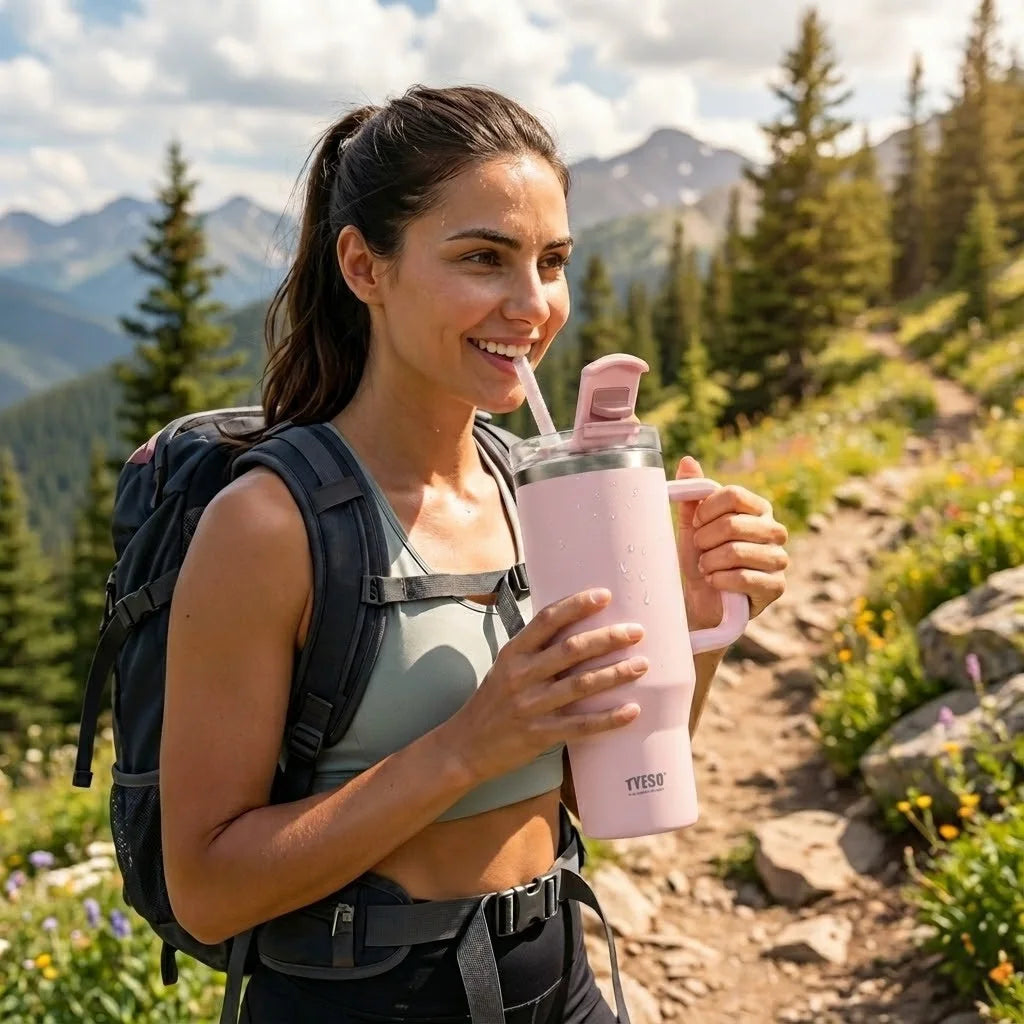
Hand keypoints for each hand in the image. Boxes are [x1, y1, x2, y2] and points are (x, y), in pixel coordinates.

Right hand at [446, 590, 647, 783]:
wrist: (465, 746)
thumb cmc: (493, 700)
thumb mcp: (506, 666)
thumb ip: (535, 648)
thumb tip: (574, 623)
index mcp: (514, 653)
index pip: (547, 620)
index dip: (577, 605)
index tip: (605, 596)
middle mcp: (521, 676)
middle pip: (571, 650)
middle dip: (607, 638)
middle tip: (636, 631)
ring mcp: (531, 706)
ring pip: (581, 685)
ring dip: (615, 674)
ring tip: (642, 665)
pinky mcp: (539, 735)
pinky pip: (580, 726)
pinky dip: (608, 719)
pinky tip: (632, 710)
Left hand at [674, 456, 788, 627]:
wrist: (701, 601)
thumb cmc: (700, 558)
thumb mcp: (692, 526)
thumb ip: (692, 494)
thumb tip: (687, 461)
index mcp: (758, 509)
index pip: (734, 495)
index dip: (707, 508)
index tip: (695, 522)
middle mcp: (774, 530)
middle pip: (734, 523)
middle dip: (705, 539)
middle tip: (699, 550)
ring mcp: (779, 559)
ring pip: (736, 551)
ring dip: (710, 562)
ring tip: (705, 567)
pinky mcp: (776, 587)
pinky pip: (743, 577)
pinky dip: (719, 580)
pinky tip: (714, 582)